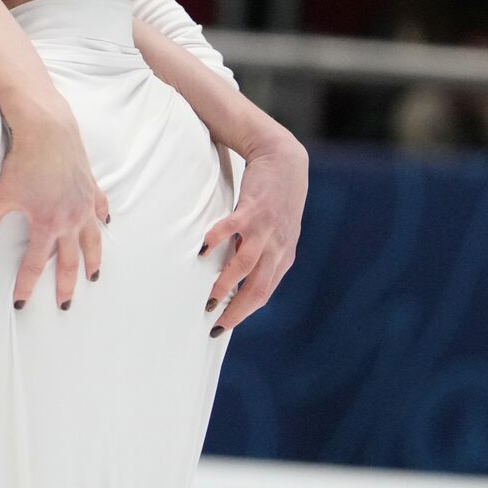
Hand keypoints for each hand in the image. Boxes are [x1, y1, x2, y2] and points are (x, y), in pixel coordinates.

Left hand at [0, 110, 108, 308]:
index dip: (26, 286)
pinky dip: (102, 219)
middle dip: (65, 285)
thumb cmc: (23, 161)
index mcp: (47, 224)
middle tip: (64, 304)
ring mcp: (84, 204)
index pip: (33, 265)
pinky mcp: (90, 188)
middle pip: (68, 261)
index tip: (20, 304)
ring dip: (92, 260)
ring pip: (92, 240)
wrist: (49, 130)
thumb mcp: (1, 195)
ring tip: (93, 276)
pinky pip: (100, 209)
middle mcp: (70, 219)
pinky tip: (105, 225)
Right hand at [202, 138, 307, 335]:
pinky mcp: (254, 208)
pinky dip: (219, 241)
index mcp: (282, 256)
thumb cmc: (273, 199)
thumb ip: (262, 255)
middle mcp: (278, 246)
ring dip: (226, 285)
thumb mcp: (276, 233)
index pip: (263, 294)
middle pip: (258, 288)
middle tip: (214, 323)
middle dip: (236, 310)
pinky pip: (234, 229)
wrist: (283, 160)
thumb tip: (237, 279)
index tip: (222, 326)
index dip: (243, 313)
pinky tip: (203, 251)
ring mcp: (266, 228)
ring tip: (209, 300)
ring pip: (246, 265)